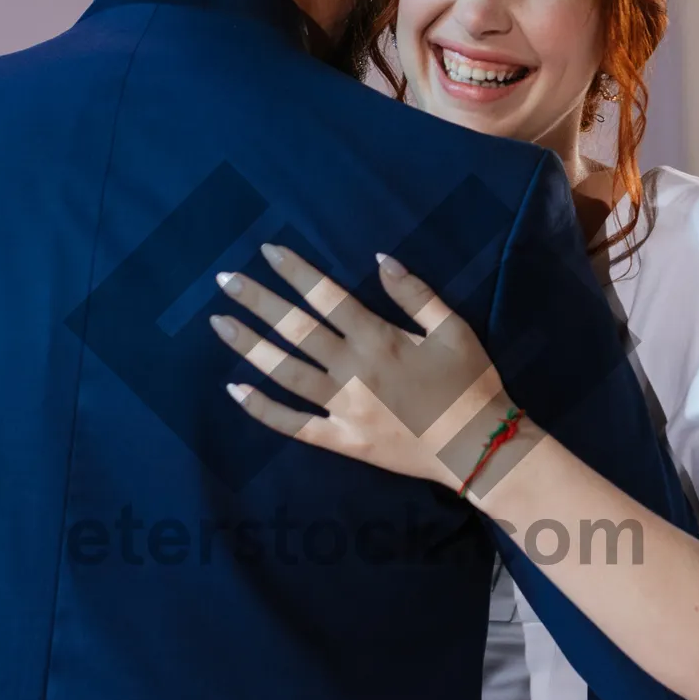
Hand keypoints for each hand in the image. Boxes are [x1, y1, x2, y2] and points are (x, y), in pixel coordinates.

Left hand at [209, 242, 512, 489]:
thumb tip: (382, 259)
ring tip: (220, 323)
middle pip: (296, 329)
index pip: (327, 297)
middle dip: (258, 301)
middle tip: (224, 280)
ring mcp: (343, 408)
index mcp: (379, 339)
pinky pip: (295, 424)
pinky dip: (262, 409)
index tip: (267, 252)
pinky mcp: (342, 440)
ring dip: (250, 346)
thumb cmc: (471, 384)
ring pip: (286, 373)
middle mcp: (353, 370)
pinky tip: (234, 389)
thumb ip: (416, 294)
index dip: (296, 272)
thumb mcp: (454, 329)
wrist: (478, 448)